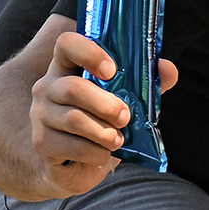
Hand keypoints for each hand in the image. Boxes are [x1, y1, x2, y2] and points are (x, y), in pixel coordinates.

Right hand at [31, 31, 178, 196]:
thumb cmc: (104, 125)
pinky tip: (102, 153)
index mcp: (67, 69)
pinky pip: (74, 146)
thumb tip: (168, 69)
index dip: (89, 52)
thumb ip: (147, 83)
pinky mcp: (42, 143)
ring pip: (74, 119)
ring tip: (118, 139)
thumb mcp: (128, 101)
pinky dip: (97, 152)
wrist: (79, 165)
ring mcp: (41, 116)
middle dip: (107, 105)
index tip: (112, 70)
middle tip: (126, 117)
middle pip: (73, 88)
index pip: (66, 45)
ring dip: (105, 132)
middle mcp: (48, 88)